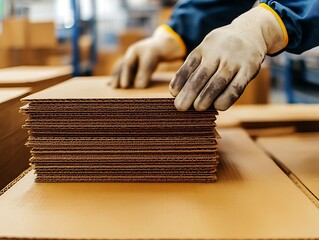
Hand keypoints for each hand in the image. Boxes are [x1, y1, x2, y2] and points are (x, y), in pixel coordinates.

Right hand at [112, 26, 184, 88]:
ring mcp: (131, 61)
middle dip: (117, 77)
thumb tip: (138, 86)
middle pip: (121, 67)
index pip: (127, 64)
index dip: (125, 76)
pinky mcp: (134, 66)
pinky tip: (114, 84)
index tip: (124, 86)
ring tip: (113, 86)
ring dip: (117, 78)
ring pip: (121, 70)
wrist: (160, 47)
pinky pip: (126, 73)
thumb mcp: (151, 61)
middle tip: (114, 87)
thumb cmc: (156, 53)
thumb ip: (144, 73)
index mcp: (133, 51)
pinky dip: (121, 78)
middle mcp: (129, 56)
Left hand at [169, 5, 286, 110]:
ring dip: (206, 97)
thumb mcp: (207, 48)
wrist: (252, 31)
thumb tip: (177, 91)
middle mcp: (218, 52)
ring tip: (197, 108)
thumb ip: (194, 65)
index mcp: (204, 47)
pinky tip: (219, 107)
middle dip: (189, 93)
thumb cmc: (221, 47)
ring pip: (218, 81)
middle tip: (180, 107)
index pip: (189, 65)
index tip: (173, 93)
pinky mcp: (249, 68)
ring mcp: (234, 60)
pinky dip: (227, 98)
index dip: (180, 80)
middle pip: (201, 76)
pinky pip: (237, 86)